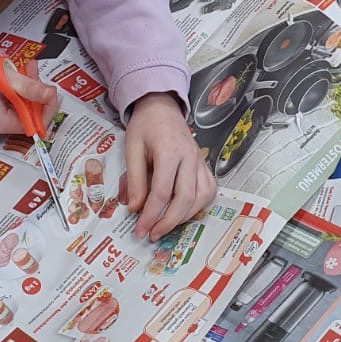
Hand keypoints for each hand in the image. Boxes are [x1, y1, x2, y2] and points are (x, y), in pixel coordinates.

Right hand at [0, 45, 58, 138]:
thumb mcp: (5, 77)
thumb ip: (31, 88)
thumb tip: (50, 95)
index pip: (33, 123)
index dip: (45, 107)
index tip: (50, 91)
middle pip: (26, 112)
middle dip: (33, 89)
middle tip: (31, 70)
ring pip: (17, 103)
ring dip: (22, 83)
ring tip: (18, 65)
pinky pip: (6, 99)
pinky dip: (11, 84)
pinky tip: (7, 68)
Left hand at [120, 91, 216, 240]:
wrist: (161, 107)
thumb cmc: (145, 126)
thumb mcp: (132, 149)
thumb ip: (134, 180)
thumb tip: (135, 209)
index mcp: (169, 151)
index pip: (162, 192)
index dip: (150, 215)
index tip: (140, 230)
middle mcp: (189, 156)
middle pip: (185, 198)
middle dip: (168, 222)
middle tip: (152, 234)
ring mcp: (200, 160)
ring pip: (201, 197)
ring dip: (185, 216)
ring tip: (166, 225)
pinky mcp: (204, 164)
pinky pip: (209, 189)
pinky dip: (199, 204)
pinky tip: (185, 211)